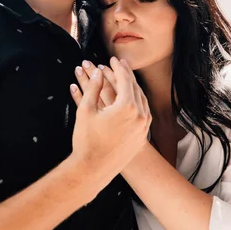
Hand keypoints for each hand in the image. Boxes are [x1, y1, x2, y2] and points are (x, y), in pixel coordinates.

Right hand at [69, 57, 150, 184]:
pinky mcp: (143, 136)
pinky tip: (131, 98)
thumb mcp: (86, 110)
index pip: (125, 80)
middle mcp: (140, 115)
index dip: (118, 67)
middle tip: (120, 64)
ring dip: (133, 87)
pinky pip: (143, 113)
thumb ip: (94, 87)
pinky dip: (137, 102)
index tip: (113, 59)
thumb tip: (99, 72)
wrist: (93, 170)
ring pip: (142, 100)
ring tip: (125, 78)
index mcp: (127, 107)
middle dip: (127, 74)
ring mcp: (143, 127)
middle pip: (135, 88)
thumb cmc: (87, 140)